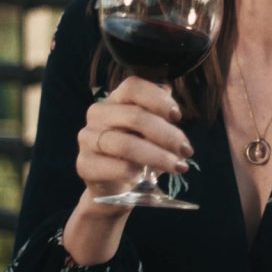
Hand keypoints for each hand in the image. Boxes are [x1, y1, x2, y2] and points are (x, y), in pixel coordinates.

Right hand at [75, 76, 192, 198]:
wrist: (116, 184)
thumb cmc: (139, 148)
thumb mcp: (153, 128)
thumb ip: (161, 111)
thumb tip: (170, 98)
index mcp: (116, 98)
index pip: (133, 87)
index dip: (158, 99)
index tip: (178, 116)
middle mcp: (98, 114)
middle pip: (135, 116)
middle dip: (167, 135)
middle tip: (187, 150)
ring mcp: (88, 138)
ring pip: (126, 144)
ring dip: (158, 156)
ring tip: (178, 166)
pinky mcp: (84, 164)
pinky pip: (114, 166)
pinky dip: (134, 172)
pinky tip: (144, 176)